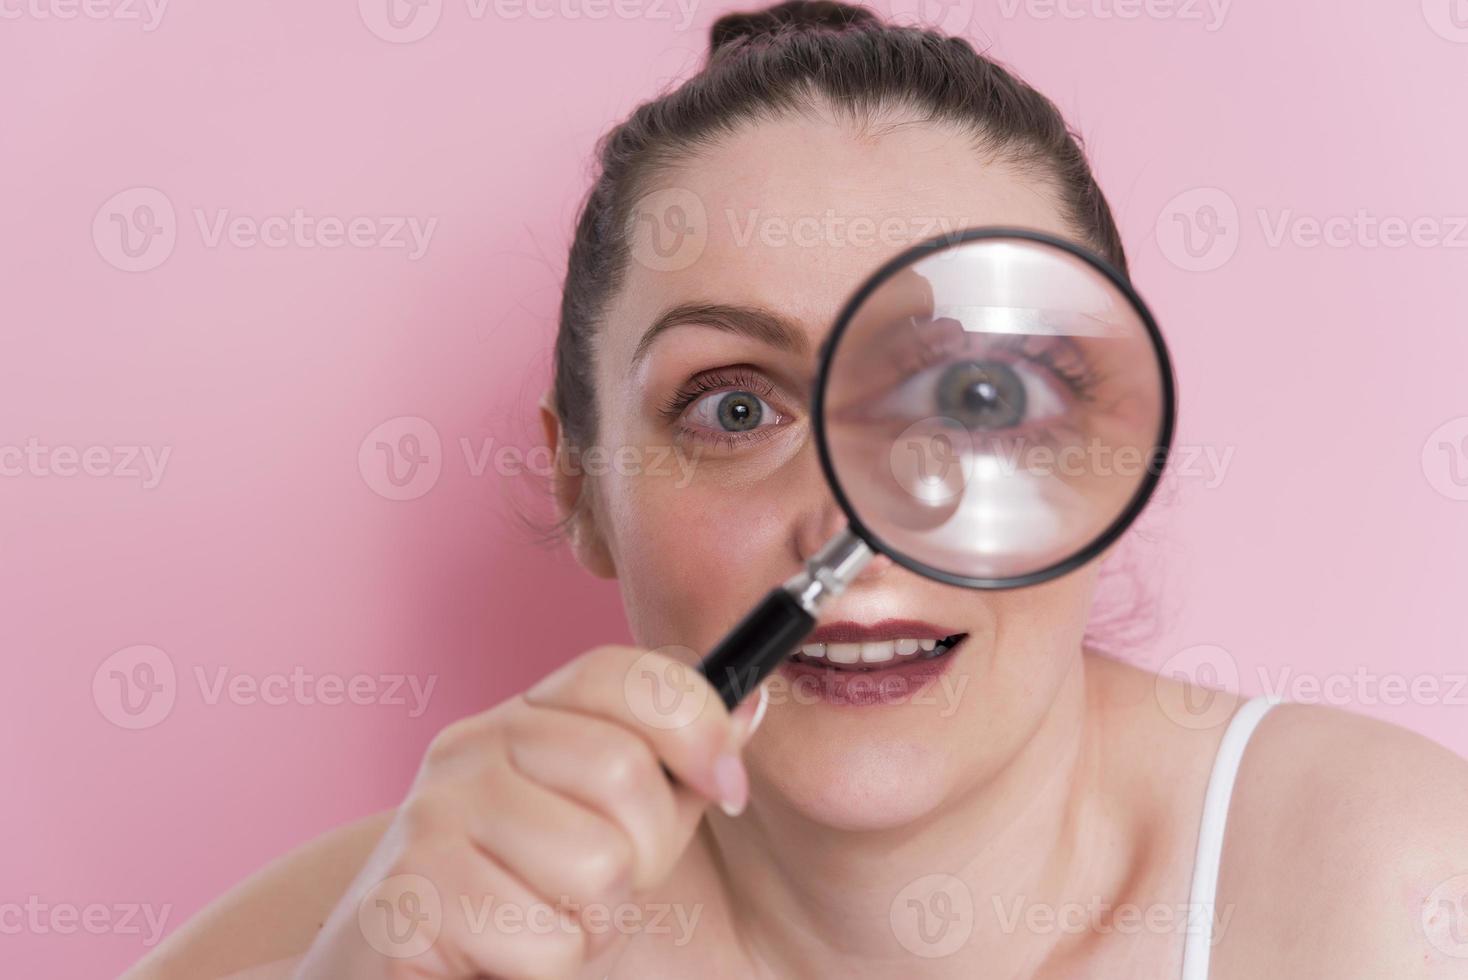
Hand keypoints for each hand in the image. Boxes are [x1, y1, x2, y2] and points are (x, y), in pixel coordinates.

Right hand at [294, 644, 765, 979]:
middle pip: (625, 773)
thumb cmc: (530, 905)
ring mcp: (432, 814)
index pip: (626, 673)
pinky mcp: (409, 894)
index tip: (731, 786)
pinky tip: (507, 958)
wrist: (416, 979)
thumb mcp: (622, 827)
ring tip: (546, 922)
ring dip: (593, 923)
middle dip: (647, 855)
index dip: (696, 721)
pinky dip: (550, 966)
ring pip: (596, 864)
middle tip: (604, 890)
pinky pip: (547, 937)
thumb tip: (754, 700)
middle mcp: (471, 746)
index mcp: (526, 717)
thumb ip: (679, 768)